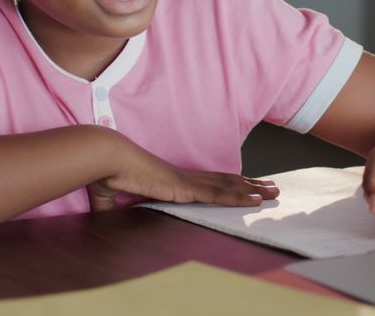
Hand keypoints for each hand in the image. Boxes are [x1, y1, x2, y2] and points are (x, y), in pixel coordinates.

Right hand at [86, 157, 278, 211]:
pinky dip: (239, 198)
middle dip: (251, 185)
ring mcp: (188, 182)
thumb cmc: (107, 172)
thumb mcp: (110, 195)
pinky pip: (218, 195)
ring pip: (229, 187)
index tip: (244, 185)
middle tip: (272, 187)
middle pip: (226, 181)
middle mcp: (185, 178)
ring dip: (253, 191)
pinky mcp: (185, 188)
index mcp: (172, 180)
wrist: (106, 158)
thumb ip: (110, 206)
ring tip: (274, 193)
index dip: (228, 184)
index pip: (208, 182)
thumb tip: (100, 216)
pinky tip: (255, 201)